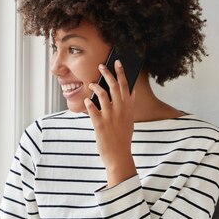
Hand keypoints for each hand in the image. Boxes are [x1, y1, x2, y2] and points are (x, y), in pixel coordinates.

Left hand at [84, 60, 136, 186]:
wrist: (119, 155)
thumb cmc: (122, 137)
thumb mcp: (130, 120)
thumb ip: (130, 106)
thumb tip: (131, 92)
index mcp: (128, 108)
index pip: (125, 86)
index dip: (121, 73)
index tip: (117, 63)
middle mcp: (120, 110)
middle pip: (114, 87)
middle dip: (107, 74)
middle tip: (100, 66)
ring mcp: (110, 117)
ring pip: (102, 95)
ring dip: (95, 87)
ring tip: (91, 85)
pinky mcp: (99, 124)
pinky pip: (92, 109)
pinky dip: (88, 102)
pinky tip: (86, 101)